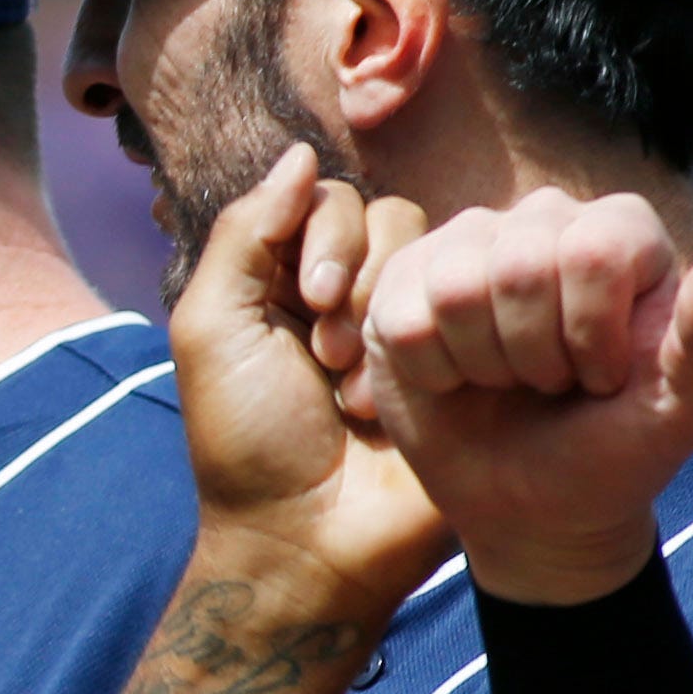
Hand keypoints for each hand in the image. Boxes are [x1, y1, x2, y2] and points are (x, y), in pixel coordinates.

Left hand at [174, 147, 445, 615]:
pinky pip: (479, 307)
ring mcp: (412, 327)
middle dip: (361, 280)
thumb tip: (300, 153)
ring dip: (396, 318)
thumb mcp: (213, 329)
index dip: (327, 235)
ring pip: (438, 255)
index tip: (312, 302)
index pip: (327, 199)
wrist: (307, 540)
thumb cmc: (247, 440)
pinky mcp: (464, 364)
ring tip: (360, 392)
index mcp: (288, 277)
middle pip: (387, 217)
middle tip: (331, 356)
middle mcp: (352, 292)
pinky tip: (413, 398)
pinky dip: (445, 343)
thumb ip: (246, 235)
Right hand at [352, 185, 692, 607]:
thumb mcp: (680, 414)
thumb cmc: (613, 451)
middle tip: (550, 384)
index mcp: (621, 231)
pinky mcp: (403, 282)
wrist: (534, 507)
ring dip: (483, 364)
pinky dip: (433, 374)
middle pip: (517, 266)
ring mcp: (467, 243)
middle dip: (534, 356)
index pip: (592, 252)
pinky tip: (457, 381)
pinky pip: (402, 320)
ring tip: (505, 380)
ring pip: (455, 289)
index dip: (591, 337)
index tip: (603, 378)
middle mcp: (544, 218)